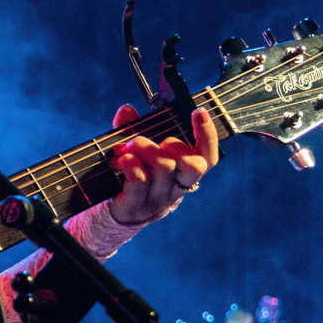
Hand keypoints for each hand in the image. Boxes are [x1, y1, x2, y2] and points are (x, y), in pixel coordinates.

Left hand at [108, 103, 218, 223]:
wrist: (113, 213)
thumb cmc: (130, 177)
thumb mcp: (137, 153)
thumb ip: (133, 129)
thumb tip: (126, 109)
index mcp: (183, 175)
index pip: (208, 158)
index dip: (208, 135)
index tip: (198, 112)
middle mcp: (175, 189)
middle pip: (194, 165)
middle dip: (173, 144)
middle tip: (151, 142)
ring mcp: (157, 200)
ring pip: (164, 166)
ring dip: (144, 148)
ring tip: (127, 148)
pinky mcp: (136, 206)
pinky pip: (140, 179)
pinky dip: (130, 163)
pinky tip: (120, 160)